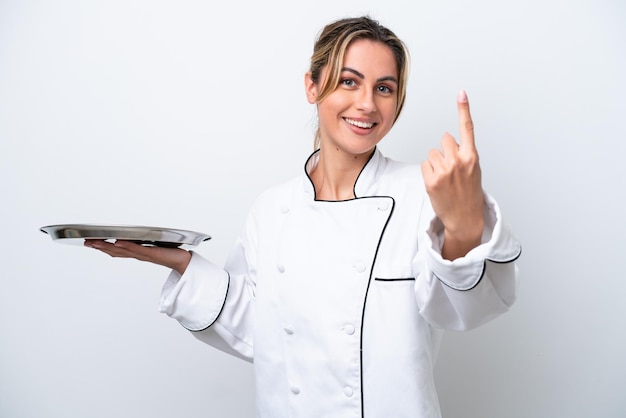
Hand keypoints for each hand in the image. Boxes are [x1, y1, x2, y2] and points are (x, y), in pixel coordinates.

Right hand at [84, 239, 191, 274]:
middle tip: (87, 242)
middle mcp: (138, 255)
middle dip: (100, 247)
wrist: (182, 261)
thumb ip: (141, 245)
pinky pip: (138, 249)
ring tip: (96, 242)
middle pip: (115, 251)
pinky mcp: (153, 253)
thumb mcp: (151, 248)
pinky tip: (118, 242)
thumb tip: (131, 239)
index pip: (116, 251)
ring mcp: (144, 255)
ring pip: (123, 251)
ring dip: (109, 246)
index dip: (102, 247)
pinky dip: (127, 246)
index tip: (89, 243)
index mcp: (137, 253)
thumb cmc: (169, 254)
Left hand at [420, 90, 484, 259]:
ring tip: (444, 178)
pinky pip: (425, 164)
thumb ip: (463, 153)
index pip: (467, 129)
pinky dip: (428, 172)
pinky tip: (437, 183)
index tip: (461, 93)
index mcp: (472, 157)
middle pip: (444, 139)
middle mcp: (459, 161)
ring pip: (432, 152)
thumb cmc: (468, 193)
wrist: (464, 217)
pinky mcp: (431, 180)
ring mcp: (445, 171)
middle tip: (451, 168)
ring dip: (436, 162)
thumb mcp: (473, 170)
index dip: (464, 109)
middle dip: (445, 150)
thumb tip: (448, 139)